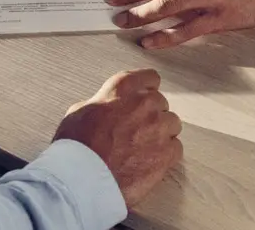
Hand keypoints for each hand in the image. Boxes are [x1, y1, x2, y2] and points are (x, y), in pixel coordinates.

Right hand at [52, 70, 182, 208]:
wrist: (85, 177)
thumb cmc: (78, 146)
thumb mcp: (79, 111)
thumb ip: (100, 104)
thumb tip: (103, 109)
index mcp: (122, 89)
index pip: (149, 78)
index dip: (147, 88)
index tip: (145, 96)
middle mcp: (144, 103)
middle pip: (161, 103)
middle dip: (151, 114)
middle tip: (137, 129)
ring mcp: (158, 128)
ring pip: (172, 124)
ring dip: (161, 133)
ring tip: (145, 147)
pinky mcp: (166, 153)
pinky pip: (176, 148)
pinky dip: (166, 154)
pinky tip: (151, 161)